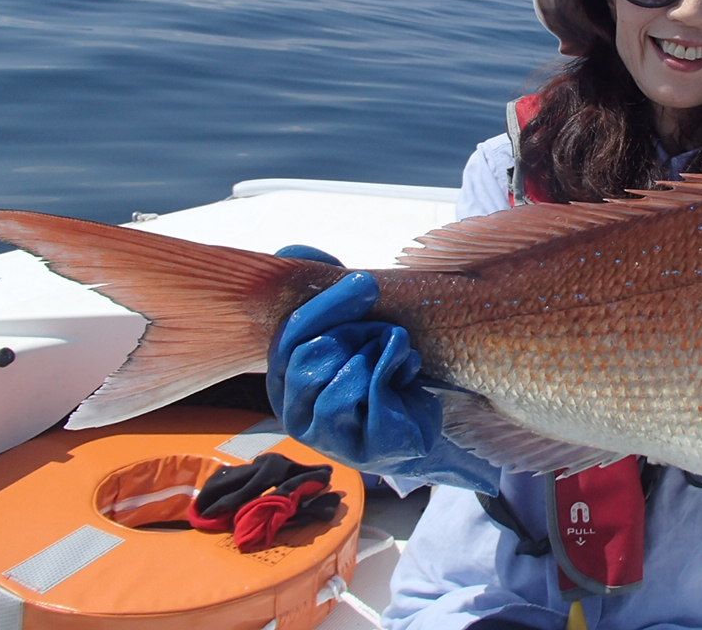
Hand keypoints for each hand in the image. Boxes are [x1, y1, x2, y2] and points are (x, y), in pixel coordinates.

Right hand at [266, 245, 499, 493]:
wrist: (417, 425)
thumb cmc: (379, 375)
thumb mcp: (351, 332)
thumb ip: (324, 299)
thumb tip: (290, 252)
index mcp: (283, 380)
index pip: (289, 336)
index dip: (327, 306)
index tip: (364, 283)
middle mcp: (294, 412)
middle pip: (312, 354)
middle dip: (357, 332)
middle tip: (386, 331)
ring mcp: (325, 436)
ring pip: (342, 375)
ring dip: (377, 352)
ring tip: (397, 352)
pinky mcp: (362, 449)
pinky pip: (370, 395)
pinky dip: (394, 369)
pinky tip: (406, 370)